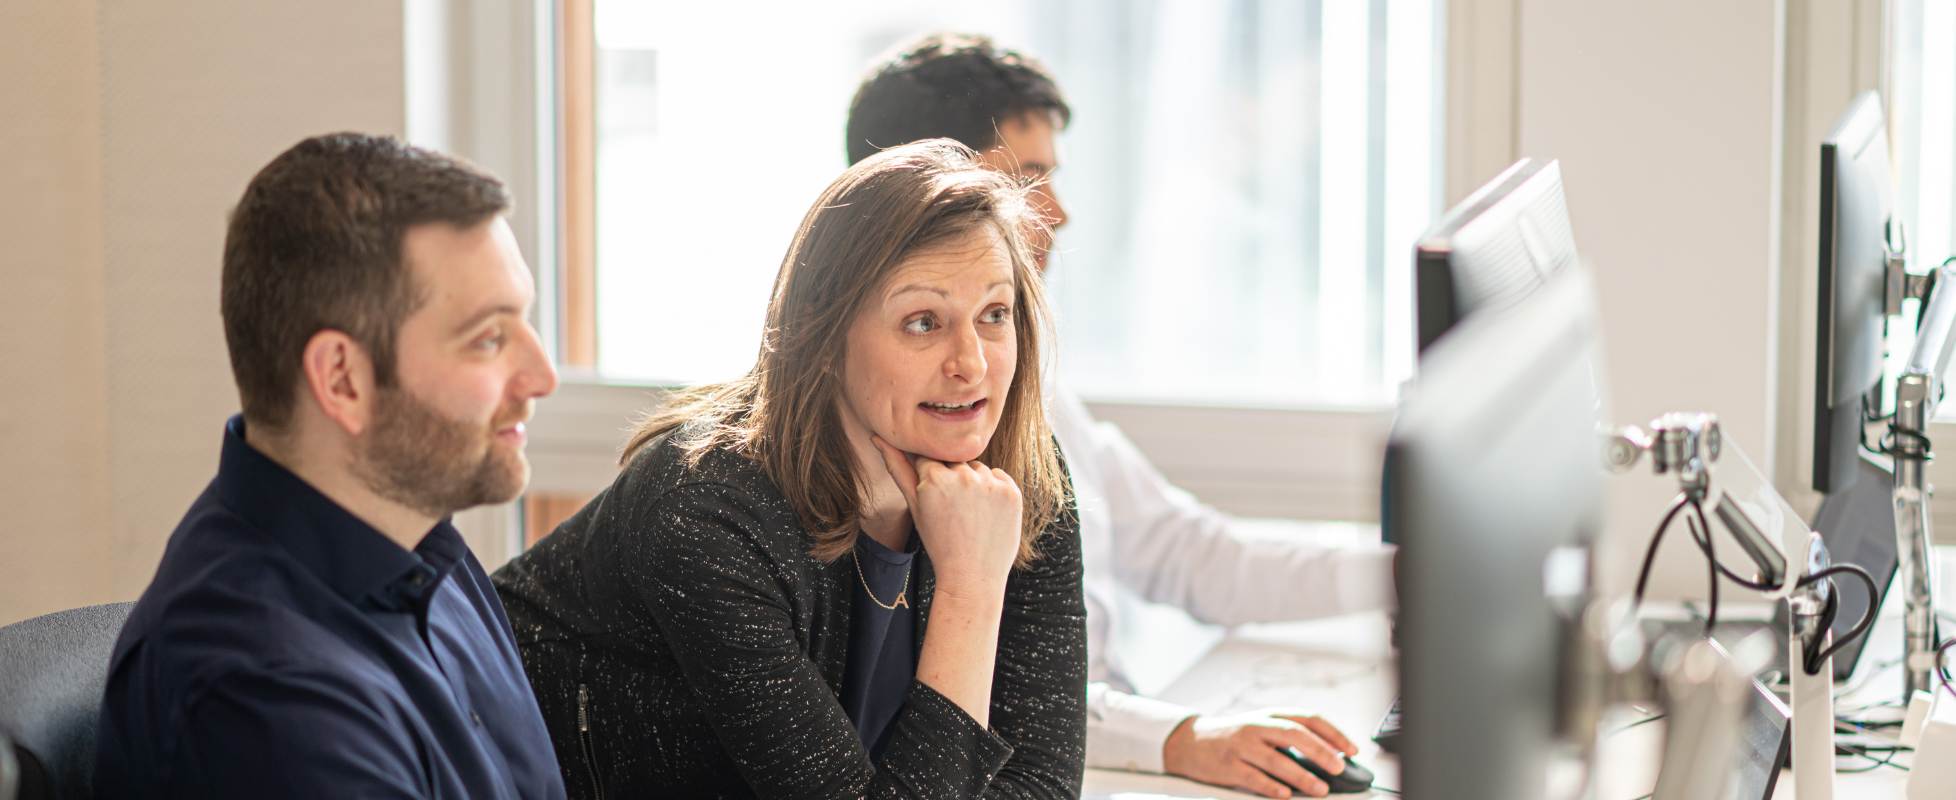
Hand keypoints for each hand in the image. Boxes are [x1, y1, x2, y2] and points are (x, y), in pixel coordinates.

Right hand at [871, 435, 1021, 596]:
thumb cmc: (939, 543)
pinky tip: (986, 513)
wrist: (972, 577)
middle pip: (954, 461)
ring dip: (973, 483)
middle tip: (953, 512)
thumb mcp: (914, 506)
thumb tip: (877, 437)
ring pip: (977, 468)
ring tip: (970, 514)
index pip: (930, 459)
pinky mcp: (1012, 492)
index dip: (931, 480)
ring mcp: (991, 483)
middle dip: (952, 479)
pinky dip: (993, 490)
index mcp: (935, 477)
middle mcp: (964, 475)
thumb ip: (897, 468)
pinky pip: (998, 477)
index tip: (935, 501)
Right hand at [1162, 710, 1358, 797]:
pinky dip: (1271, 786)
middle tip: (1339, 768)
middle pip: (1294, 734)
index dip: (1332, 733)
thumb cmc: (1232, 736)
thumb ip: (1287, 737)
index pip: (1307, 718)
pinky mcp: (1226, 765)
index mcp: (1269, 715)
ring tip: (1319, 788)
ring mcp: (1240, 746)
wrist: (1188, 741)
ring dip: (1301, 775)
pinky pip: (1252, 777)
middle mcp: (1255, 727)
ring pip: (1276, 759)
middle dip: (1321, 752)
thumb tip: (1326, 757)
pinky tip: (1284, 794)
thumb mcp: (1260, 728)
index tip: (1351, 749)